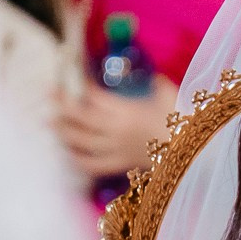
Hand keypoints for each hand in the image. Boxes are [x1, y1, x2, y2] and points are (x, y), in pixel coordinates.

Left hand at [52, 78, 177, 178]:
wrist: (193, 153)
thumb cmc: (183, 121)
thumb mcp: (169, 94)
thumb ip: (153, 82)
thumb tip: (145, 74)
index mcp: (128, 111)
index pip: (94, 97)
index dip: (79, 87)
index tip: (69, 77)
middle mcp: (117, 131)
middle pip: (81, 118)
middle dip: (62, 105)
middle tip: (47, 94)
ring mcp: (117, 150)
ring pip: (82, 142)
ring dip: (63, 131)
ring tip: (50, 122)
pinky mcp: (120, 165)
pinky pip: (92, 165)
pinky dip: (78, 158)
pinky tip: (67, 152)